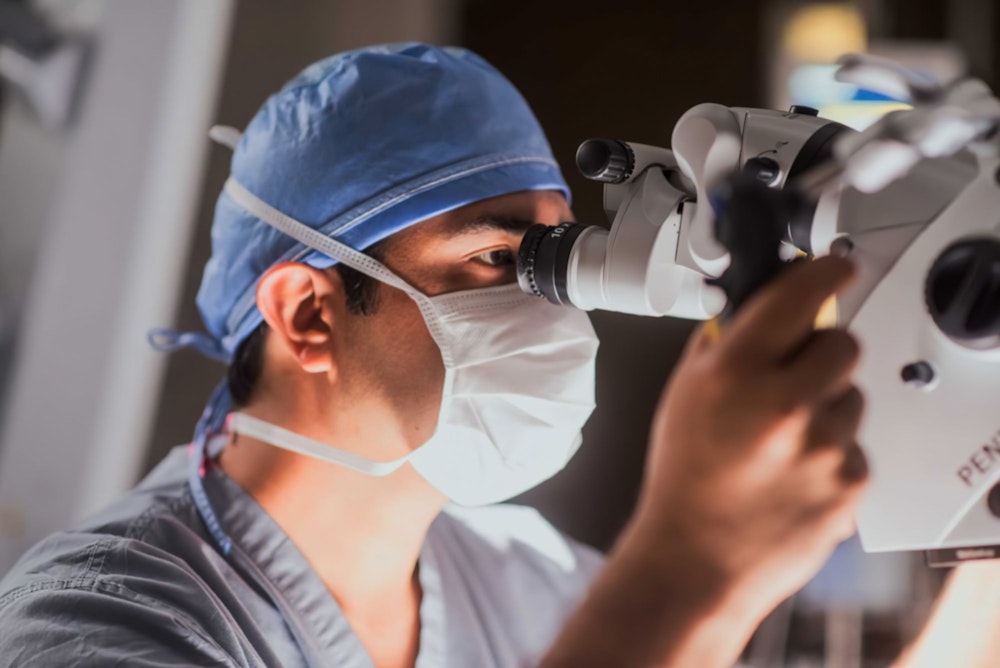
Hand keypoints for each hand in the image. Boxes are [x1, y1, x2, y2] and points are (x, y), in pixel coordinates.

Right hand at [633, 255, 867, 621]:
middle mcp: (784, 405)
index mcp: (735, 373)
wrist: (696, 558)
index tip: (838, 266)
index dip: (825, 272)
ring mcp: (824, 447)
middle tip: (793, 379)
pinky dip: (834, 452)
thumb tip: (757, 307)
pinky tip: (796, 472)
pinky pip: (858, 444)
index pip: (799, 295)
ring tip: (785, 440)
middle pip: (842, 343)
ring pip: (853, 396)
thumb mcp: (683, 394)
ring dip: (827, 407)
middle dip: (821, 353)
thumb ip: (723, 345)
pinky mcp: (851, 482)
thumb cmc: (684, 480)